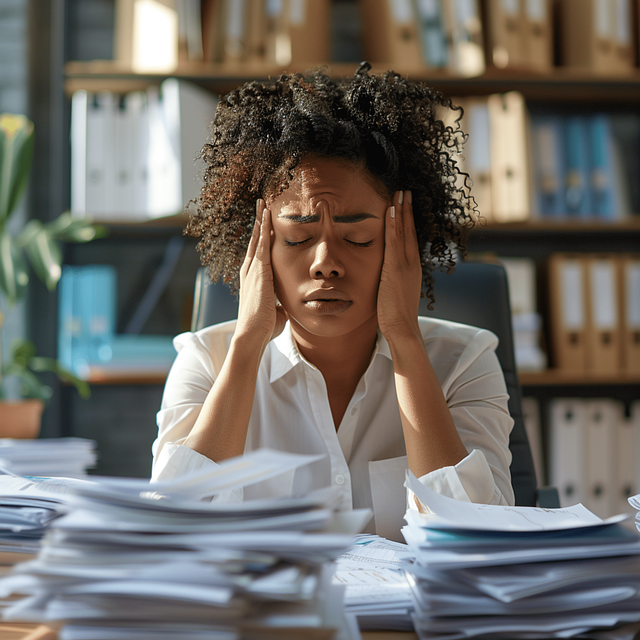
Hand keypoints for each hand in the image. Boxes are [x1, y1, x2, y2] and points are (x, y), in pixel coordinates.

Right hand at [235, 199, 287, 351]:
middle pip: (254, 241)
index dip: (261, 239)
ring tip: (263, 203)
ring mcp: (253, 269)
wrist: (253, 334)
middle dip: (259, 223)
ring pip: (257, 238)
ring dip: (261, 220)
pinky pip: (261, 244)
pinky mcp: (259, 270)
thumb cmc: (264, 328)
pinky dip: (264, 228)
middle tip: (261, 205)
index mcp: (253, 279)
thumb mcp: (275, 312)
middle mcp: (250, 271)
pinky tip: (266, 215)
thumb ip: (280, 305)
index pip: (258, 254)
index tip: (265, 225)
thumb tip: (286, 307)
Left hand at [377, 190, 422, 342]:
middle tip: (405, 191)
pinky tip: (391, 210)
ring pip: (404, 231)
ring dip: (401, 210)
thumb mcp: (394, 292)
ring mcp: (405, 264)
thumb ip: (392, 280)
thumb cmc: (396, 315)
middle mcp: (412, 262)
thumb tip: (385, 276)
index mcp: (412, 267)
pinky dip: (394, 224)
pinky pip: (395, 241)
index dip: (408, 221)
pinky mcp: (396, 268)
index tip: (405, 206)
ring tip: (400, 192)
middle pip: (410, 230)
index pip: (410, 239)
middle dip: (407, 209)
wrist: (402, 328)